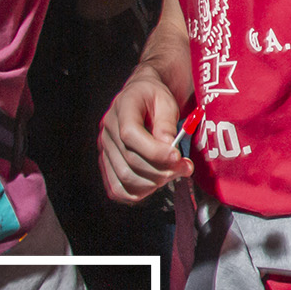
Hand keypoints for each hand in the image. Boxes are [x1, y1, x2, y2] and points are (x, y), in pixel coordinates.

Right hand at [97, 72, 191, 202]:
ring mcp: (105, 149)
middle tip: (185, 168)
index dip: (154, 151)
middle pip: (129, 161)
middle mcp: (108, 131)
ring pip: (124, 178)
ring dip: (153, 183)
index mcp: (122, 109)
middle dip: (161, 170)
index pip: (130, 135)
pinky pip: (116, 188)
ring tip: (174, 174)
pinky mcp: (107, 164)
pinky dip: (137, 193)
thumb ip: (166, 123)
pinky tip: (156, 184)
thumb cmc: (155, 97)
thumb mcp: (166, 101)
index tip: (177, 157)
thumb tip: (168, 146)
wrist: (141, 96)